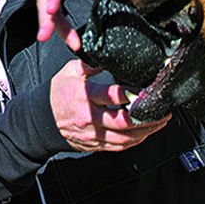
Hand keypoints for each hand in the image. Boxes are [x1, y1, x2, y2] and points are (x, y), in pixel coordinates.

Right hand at [50, 59, 168, 151]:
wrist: (41, 120)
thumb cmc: (57, 95)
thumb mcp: (71, 72)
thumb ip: (92, 65)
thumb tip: (111, 57)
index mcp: (84, 96)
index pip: (114, 96)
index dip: (134, 94)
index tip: (149, 90)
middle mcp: (90, 118)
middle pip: (124, 121)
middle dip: (148, 116)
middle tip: (164, 110)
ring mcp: (93, 134)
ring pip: (125, 138)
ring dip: (147, 131)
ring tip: (161, 122)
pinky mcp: (95, 145)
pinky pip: (119, 147)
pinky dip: (136, 141)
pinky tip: (146, 133)